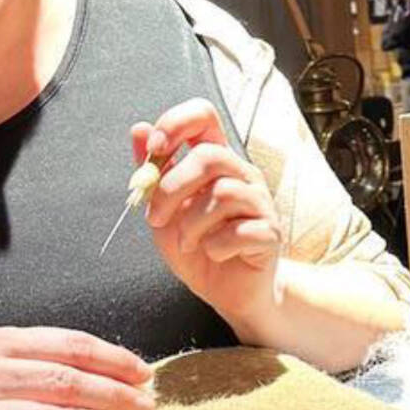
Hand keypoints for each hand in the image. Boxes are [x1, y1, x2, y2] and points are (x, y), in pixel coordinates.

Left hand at [132, 99, 281, 337]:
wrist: (227, 293)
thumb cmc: (197, 247)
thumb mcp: (164, 209)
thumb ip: (153, 173)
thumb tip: (139, 130)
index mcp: (216, 161)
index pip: (204, 116)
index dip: (176, 123)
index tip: (156, 149)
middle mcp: (242, 175)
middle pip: (210, 156)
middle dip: (172, 188)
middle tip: (157, 218)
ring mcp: (261, 203)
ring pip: (222, 194)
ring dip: (191, 225)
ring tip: (188, 243)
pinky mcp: (270, 233)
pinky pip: (239, 231)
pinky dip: (215, 247)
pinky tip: (214, 254)